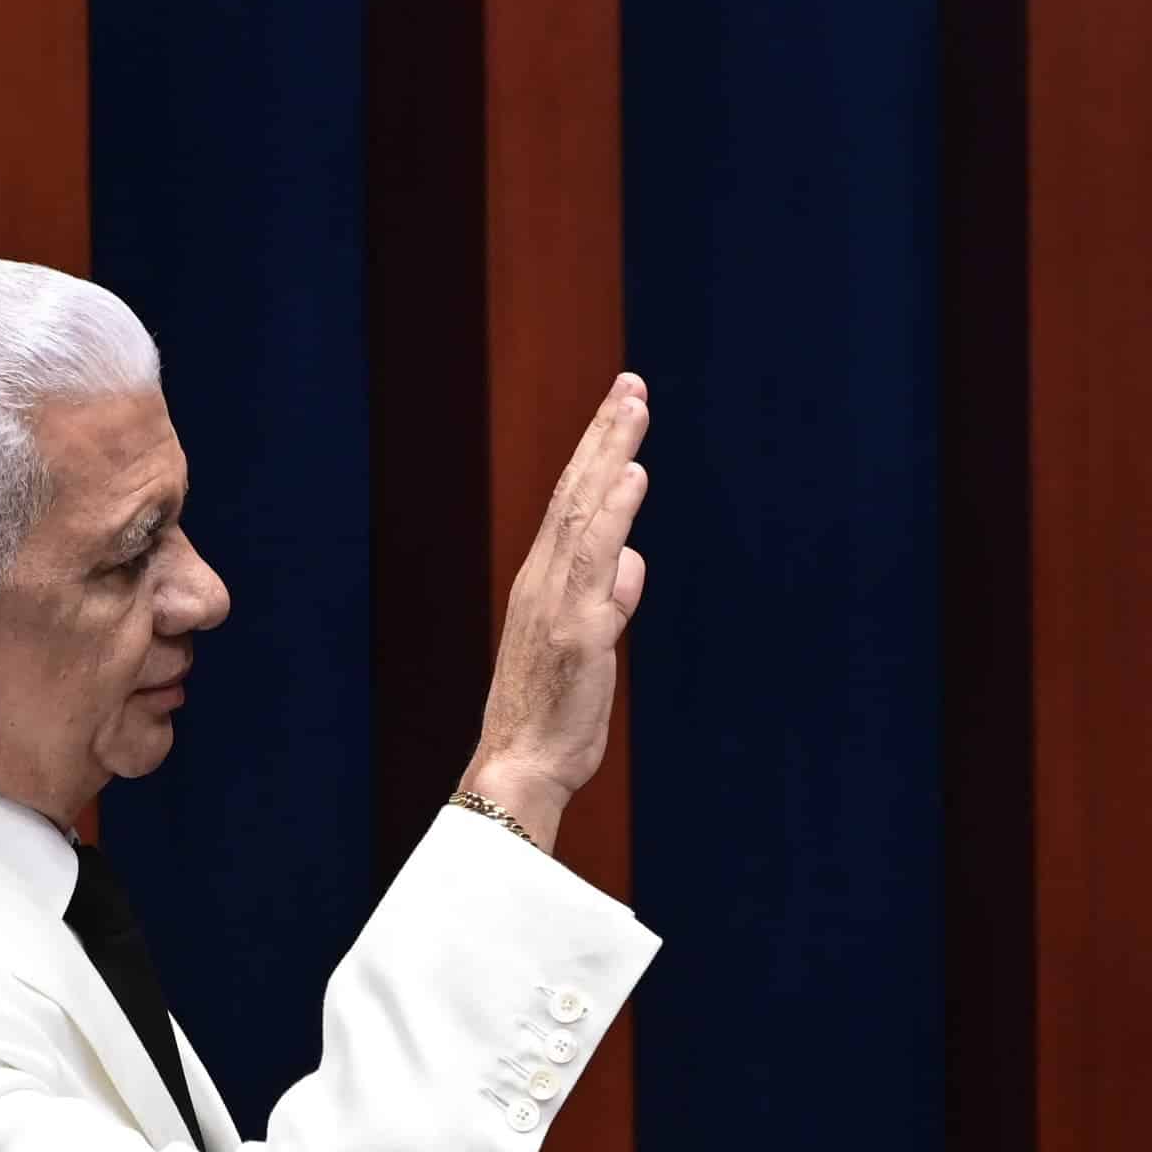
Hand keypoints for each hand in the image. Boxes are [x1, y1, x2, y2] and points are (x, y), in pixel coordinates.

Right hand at [464, 374, 653, 841]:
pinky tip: (633, 473)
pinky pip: (595, 560)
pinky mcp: (575, 630)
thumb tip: (630, 562)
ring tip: (633, 404)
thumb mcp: (587, 648)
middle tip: (630, 384)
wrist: (518, 767)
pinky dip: (614, 512)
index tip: (619, 411)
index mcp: (544, 584)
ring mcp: (556, 601)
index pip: (571, 505)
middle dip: (604, 434)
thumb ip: (608, 602)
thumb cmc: (551, 715)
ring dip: (609, 453)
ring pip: (583, 510)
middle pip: (575, 492)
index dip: (595, 455)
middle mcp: (543, 580)